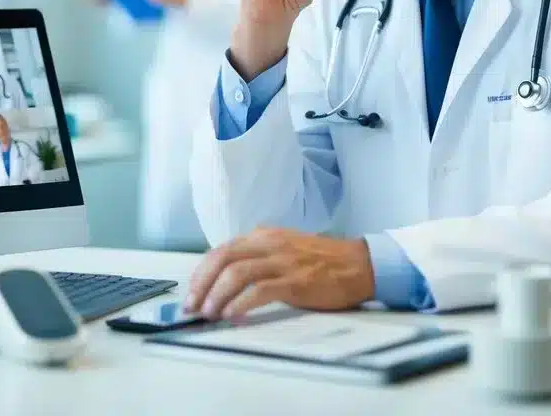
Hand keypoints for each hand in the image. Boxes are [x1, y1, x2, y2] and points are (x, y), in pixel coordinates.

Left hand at [184, 228, 374, 320]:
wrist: (359, 264)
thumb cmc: (321, 261)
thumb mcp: (284, 249)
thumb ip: (258, 257)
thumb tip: (225, 280)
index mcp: (263, 236)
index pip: (221, 250)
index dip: (201, 272)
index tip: (192, 292)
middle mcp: (269, 243)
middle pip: (223, 258)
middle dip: (201, 284)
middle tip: (191, 307)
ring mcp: (282, 261)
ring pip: (236, 273)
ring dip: (216, 295)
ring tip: (208, 314)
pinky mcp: (295, 281)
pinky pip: (260, 290)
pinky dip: (240, 303)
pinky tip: (231, 315)